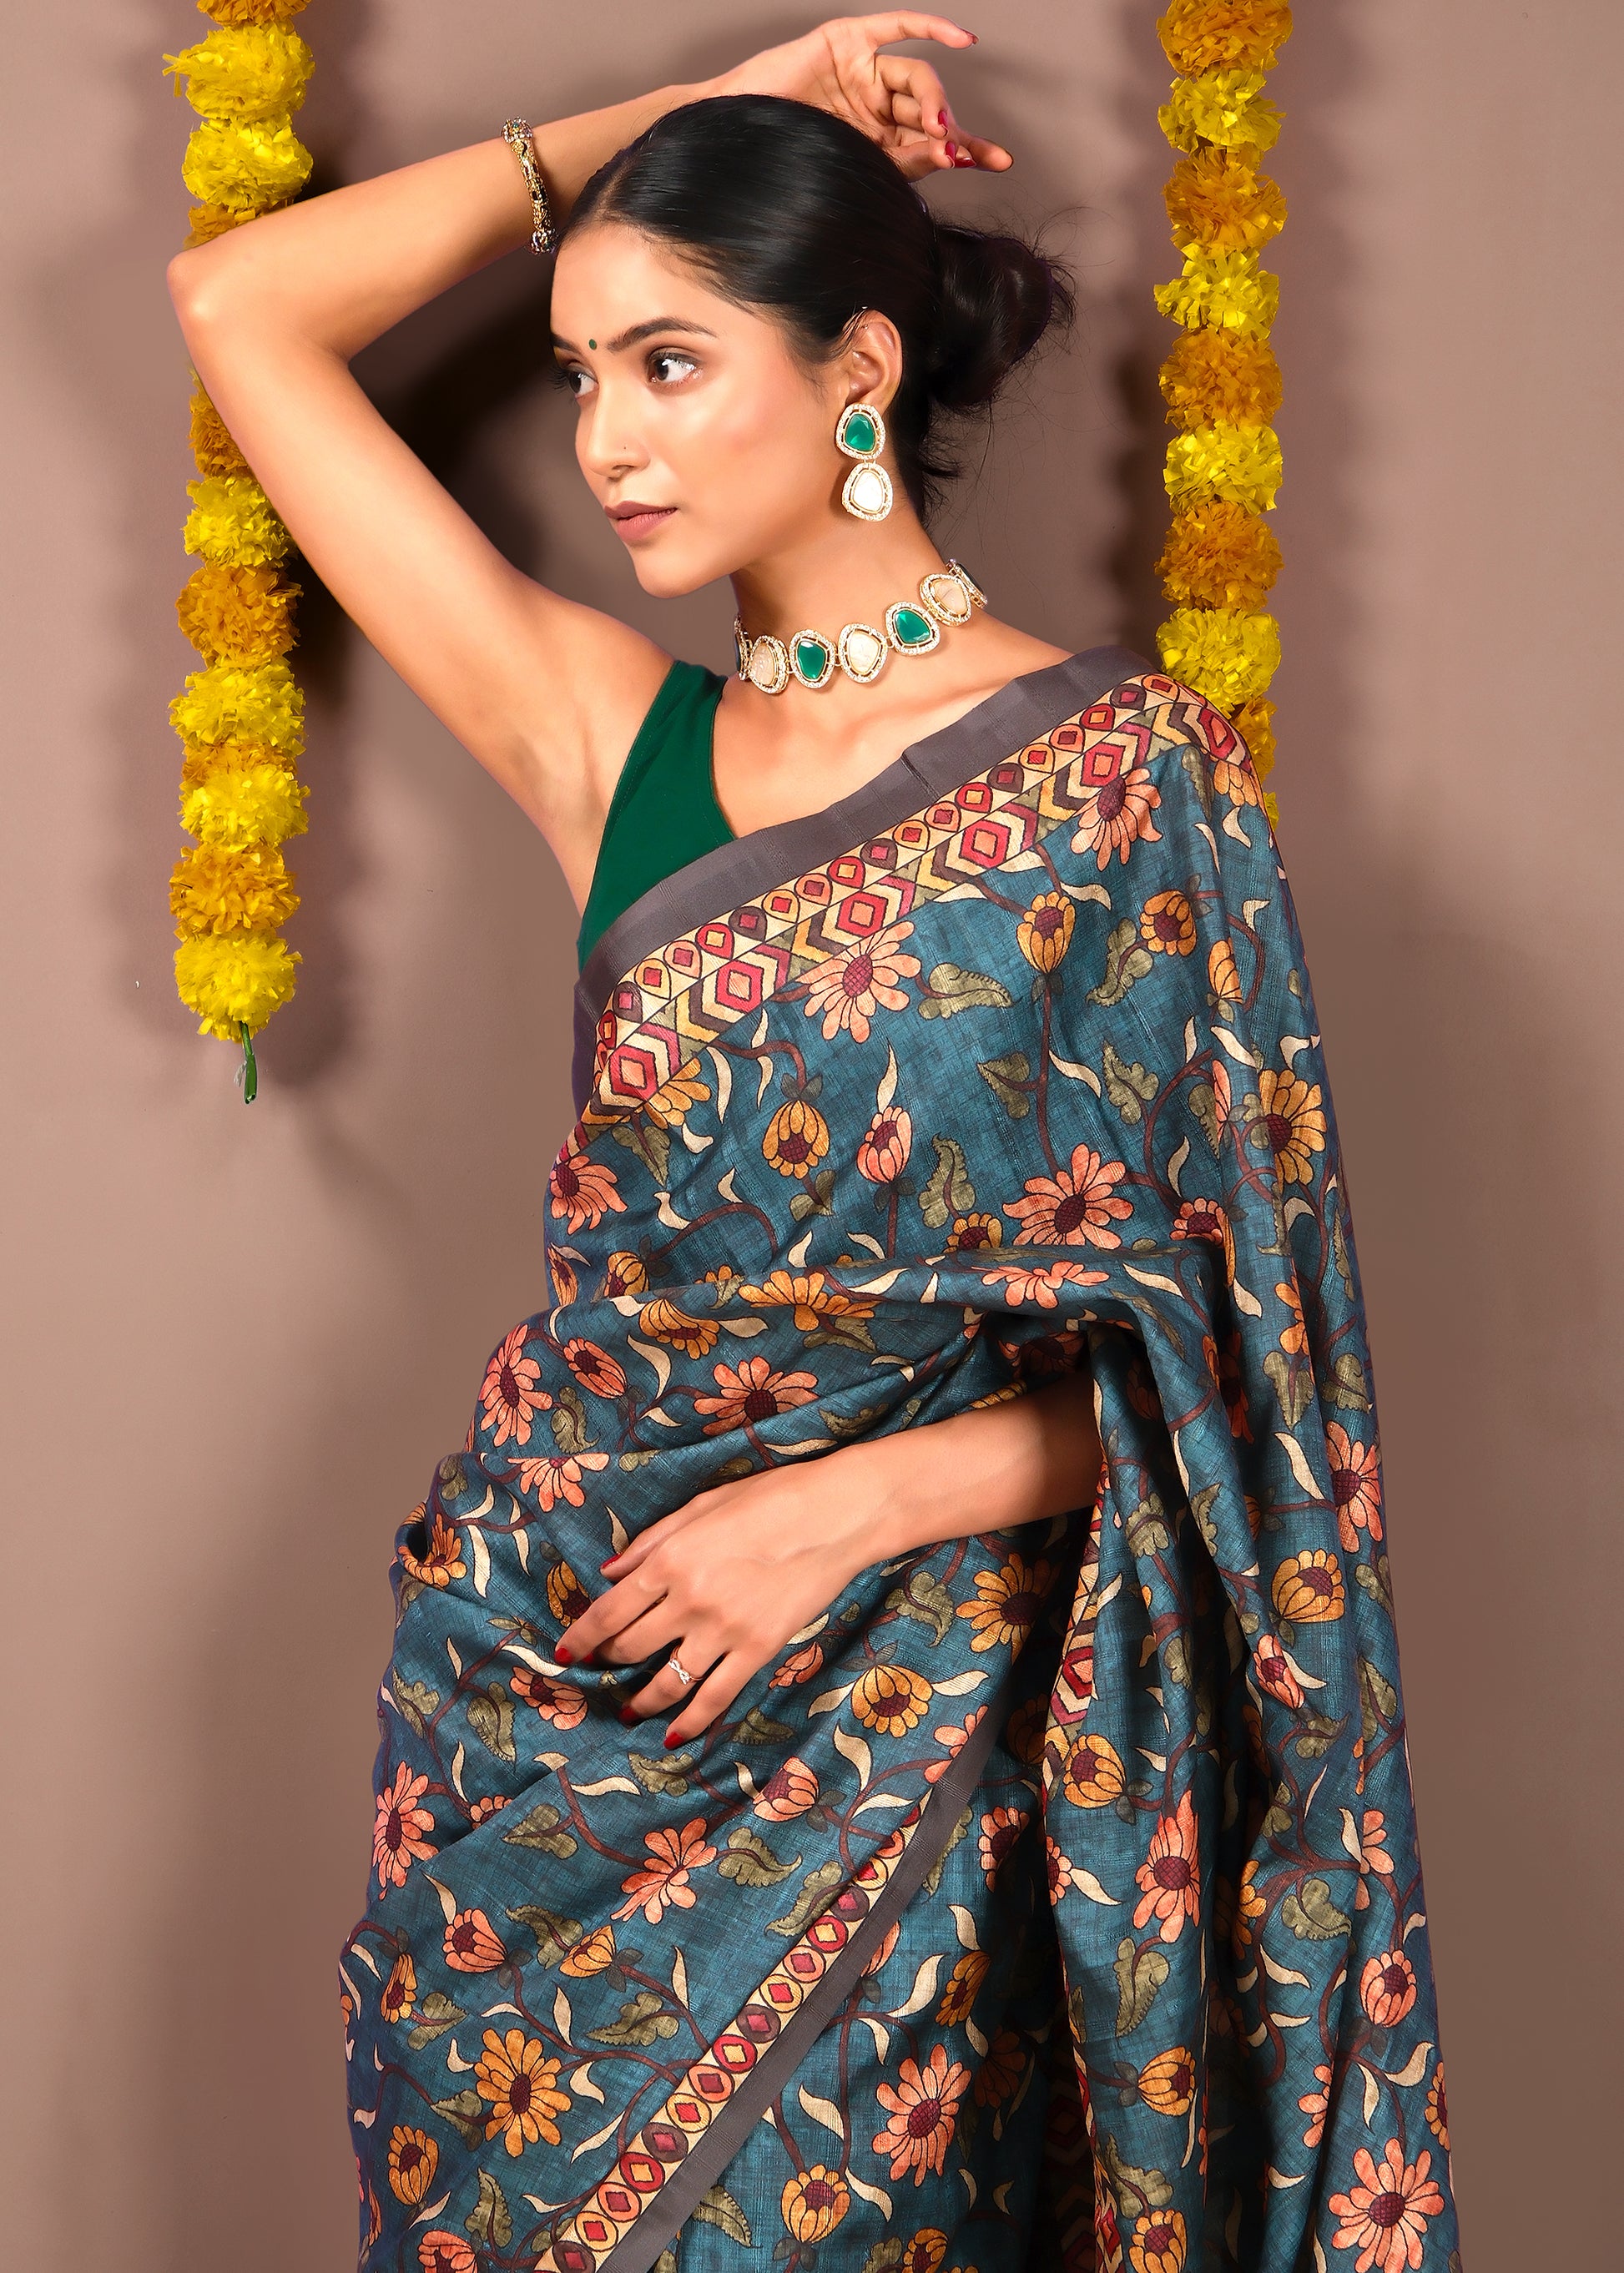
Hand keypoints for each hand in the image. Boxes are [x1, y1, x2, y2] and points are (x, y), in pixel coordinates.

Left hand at [555, 1460, 876, 1747]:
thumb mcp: (702, 1505)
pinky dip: (691, 1721)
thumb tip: (609, 1573)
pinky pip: (715, 1697)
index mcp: (670, 1559)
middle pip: (631, 1647)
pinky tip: (675, 1735)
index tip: (566, 1654)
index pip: (609, 1610)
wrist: (836, 1514)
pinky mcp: (757, 1649)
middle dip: (610, 1662)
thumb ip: (651, 1542)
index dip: (582, 1637)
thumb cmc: (772, 1497)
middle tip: (604, 1669)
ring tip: (629, 1711)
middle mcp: (688, 1599)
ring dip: (642, 1701)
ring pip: (666, 1681)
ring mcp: (723, 1630)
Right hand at [711, 14, 1011, 180]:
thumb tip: (953, 156)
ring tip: (940, 125)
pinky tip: (961, 38)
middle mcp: (874, 108)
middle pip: (929, 112)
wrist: (733, 141)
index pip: (931, 144)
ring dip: (935, 99)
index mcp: (876, 143)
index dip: (967, 149)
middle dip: (951, 128)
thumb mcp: (856, 168)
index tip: (999, 162)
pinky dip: (929, 27)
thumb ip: (905, 164)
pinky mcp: (848, 41)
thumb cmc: (782, 160)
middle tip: (955, 148)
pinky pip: (896, 28)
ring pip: (915, 79)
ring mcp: (862, 74)